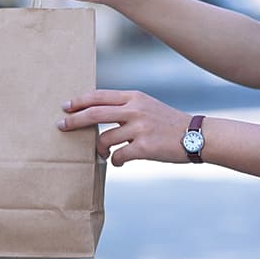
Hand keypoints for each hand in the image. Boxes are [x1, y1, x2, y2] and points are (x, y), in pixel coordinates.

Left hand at [57, 90, 191, 165]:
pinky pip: (119, 156)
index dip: (79, 101)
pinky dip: (116, 161)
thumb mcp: (146, 105)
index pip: (99, 96)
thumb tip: (94, 111)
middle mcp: (135, 110)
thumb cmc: (167, 122)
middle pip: (94, 113)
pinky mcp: (145, 147)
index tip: (64, 107)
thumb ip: (124, 106)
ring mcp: (140, 128)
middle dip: (74, 121)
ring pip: (104, 139)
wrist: (198, 136)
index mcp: (133, 97)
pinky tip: (119, 162)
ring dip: (99, 149)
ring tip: (102, 153)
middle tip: (61, 126)